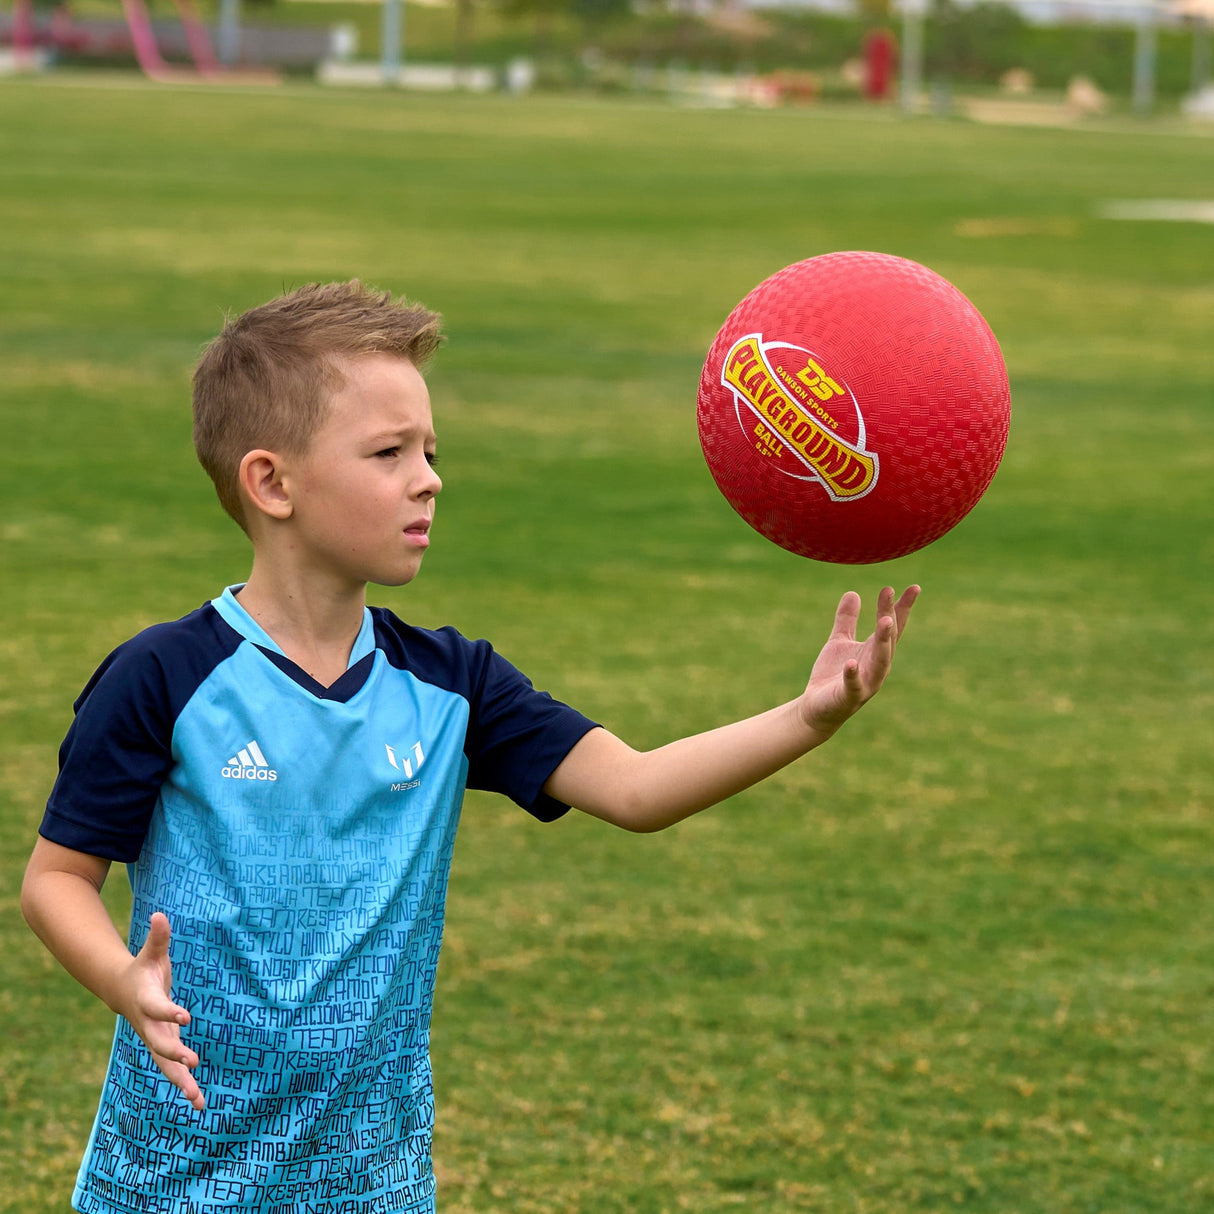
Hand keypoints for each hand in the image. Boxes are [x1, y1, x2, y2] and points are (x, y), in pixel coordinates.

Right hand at [111, 912, 204, 1110]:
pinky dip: (186, 1085)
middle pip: (160, 1043)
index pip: (159, 1008)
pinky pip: (174, 1070)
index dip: (171, 1011)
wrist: (124, 991)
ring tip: (198, 1099)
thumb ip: (157, 937)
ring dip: (182, 1081)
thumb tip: (161, 915)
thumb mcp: (150, 953)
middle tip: (192, 1062)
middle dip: (175, 1054)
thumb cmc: (143, 969)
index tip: (187, 1016)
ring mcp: (156, 1039)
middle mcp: (149, 1026)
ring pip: (166, 1065)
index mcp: (147, 1002)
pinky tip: (200, 1103)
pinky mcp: (164, 1048)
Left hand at [799, 585, 919, 739]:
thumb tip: (853, 592)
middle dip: (890, 616)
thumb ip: (847, 620)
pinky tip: (851, 663)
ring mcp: (866, 683)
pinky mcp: (849, 697)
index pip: (893, 627)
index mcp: (875, 651)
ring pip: (880, 661)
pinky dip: (853, 674)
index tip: (914, 587)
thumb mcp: (839, 641)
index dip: (902, 607)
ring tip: (885, 620)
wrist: (816, 707)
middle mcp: (876, 666)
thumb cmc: (833, 674)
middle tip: (889, 592)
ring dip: (883, 641)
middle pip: (887, 639)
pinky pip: (853, 685)